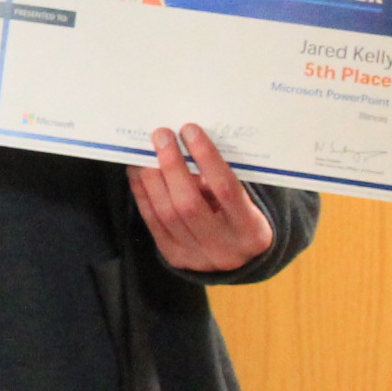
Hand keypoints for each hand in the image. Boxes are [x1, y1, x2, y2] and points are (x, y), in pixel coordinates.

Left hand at [130, 124, 273, 273]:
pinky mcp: (175, 258)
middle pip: (188, 203)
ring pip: (166, 212)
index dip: (206, 157)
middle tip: (162, 135)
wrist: (240, 260)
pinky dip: (143, 193)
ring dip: (151, 177)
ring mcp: (197, 257)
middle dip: (171, 165)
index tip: (190, 130)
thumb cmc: (243, 218)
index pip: (225, 189)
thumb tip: (185, 145)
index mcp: (252, 231)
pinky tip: (138, 172)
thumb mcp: (245, 201)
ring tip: (146, 152)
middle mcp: (225, 249)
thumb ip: (220, 179)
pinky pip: (153, 221)